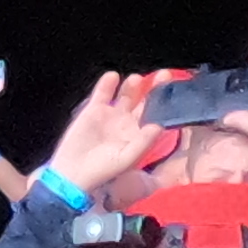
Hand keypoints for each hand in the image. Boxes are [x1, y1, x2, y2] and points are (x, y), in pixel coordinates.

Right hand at [40, 67, 171, 199]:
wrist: (74, 173)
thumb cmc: (103, 170)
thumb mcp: (127, 158)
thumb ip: (144, 142)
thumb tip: (160, 125)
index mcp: (139, 135)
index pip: (155, 116)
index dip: (164, 104)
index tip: (173, 92)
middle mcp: (127, 122)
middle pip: (144, 101)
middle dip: (154, 88)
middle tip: (164, 75)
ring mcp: (111, 114)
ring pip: (125, 95)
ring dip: (132, 86)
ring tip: (137, 79)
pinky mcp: (93, 110)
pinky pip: (102, 93)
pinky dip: (107, 84)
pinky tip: (113, 77)